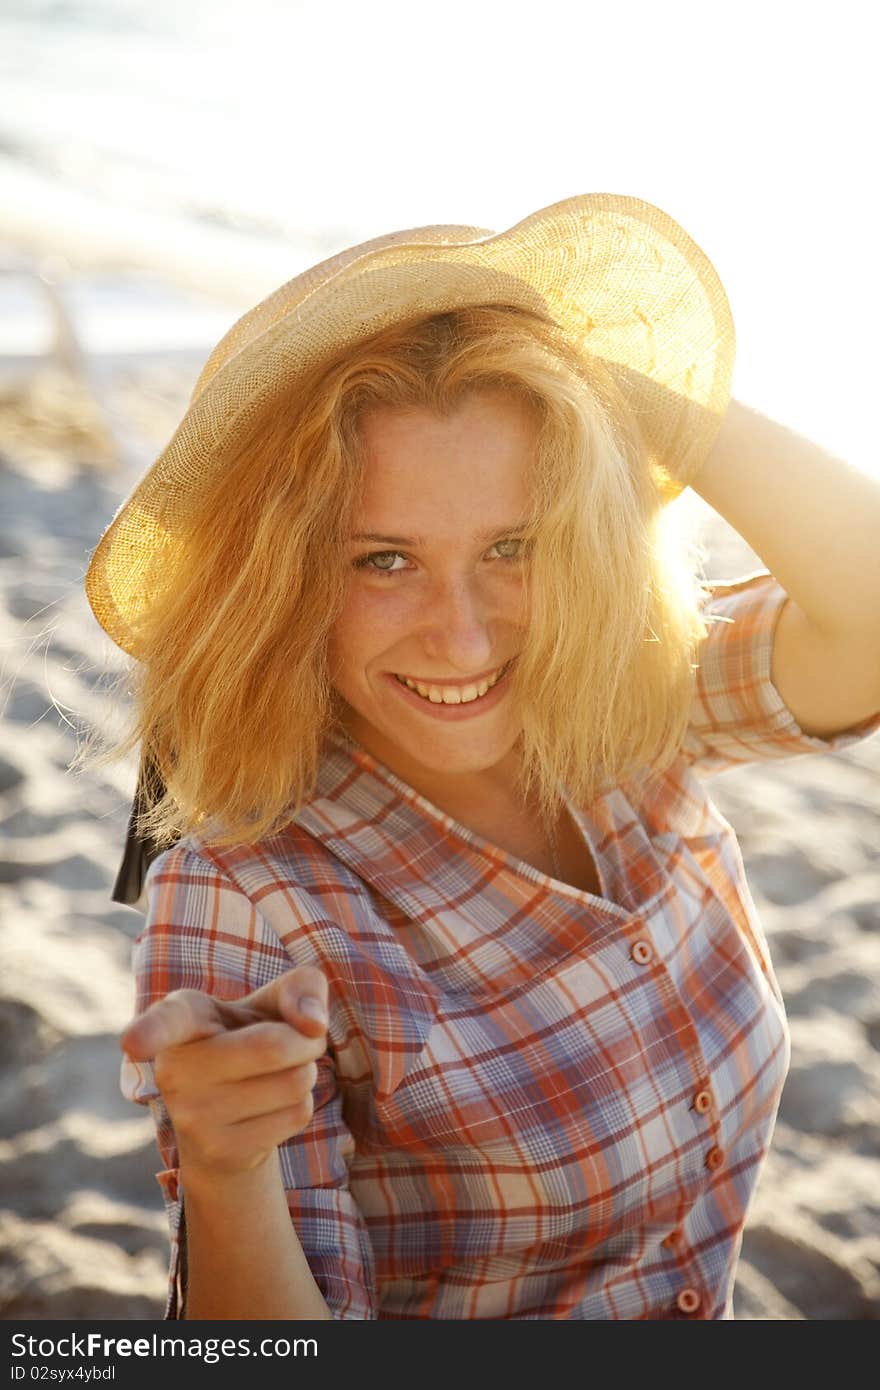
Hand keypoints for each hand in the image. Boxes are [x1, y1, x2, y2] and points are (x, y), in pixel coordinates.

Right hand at [120, 967, 328, 1177]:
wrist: (234, 1113)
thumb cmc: (254, 1036)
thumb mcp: (276, 1000)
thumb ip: (303, 988)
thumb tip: (312, 1024)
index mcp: (182, 1017)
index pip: (166, 1023)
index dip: (150, 1030)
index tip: (132, 1043)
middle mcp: (175, 1068)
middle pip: (274, 1046)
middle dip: (306, 1041)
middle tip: (291, 1042)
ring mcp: (192, 1117)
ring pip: (294, 1082)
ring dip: (306, 1074)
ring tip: (273, 1075)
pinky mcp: (218, 1152)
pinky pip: (296, 1116)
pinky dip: (302, 1105)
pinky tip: (269, 1106)